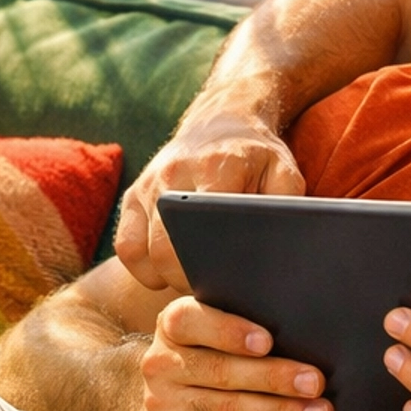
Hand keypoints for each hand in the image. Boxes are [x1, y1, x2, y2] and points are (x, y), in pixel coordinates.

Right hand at [115, 111, 304, 290]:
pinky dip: (140, 266)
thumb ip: (286, 207)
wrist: (220, 120)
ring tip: (188, 280)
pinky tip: (165, 272)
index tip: (226, 284)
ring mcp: (147, 184)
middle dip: (183, 279)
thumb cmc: (257, 155)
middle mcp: (174, 174)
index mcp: (215, 169)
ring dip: (160, 275)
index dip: (210, 268)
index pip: (200, 231)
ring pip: (137, 249)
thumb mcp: (284, 172)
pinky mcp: (132, 194)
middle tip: (208, 290)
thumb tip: (281, 249)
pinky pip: (125, 244)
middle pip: (163, 248)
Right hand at [140, 296, 332, 410]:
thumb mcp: (220, 329)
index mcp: (172, 326)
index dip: (228, 332)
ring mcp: (165, 409)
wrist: (174, 399)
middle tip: (316, 382)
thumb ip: (251, 322)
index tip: (268, 342)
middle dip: (273, 378)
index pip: (190, 322)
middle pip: (220, 372)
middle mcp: (161, 366)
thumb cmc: (216, 352)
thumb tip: (310, 337)